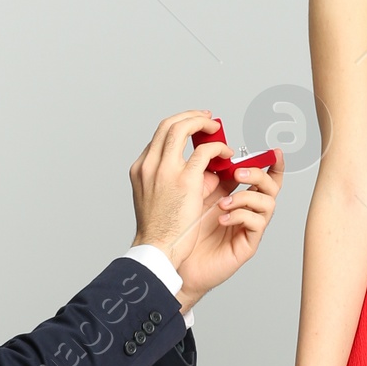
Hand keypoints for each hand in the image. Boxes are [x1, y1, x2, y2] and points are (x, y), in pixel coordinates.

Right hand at [129, 110, 229, 260]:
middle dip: (190, 117)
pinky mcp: (185, 179)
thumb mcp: (156, 198)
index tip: (192, 128)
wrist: (156, 248)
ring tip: (216, 129)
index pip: (158, 137)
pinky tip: (226, 154)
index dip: (178, 127)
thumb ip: (172, 181)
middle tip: (206, 118)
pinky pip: (205, 151)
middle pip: (168, 124)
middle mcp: (149, 165)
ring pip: (183, 128)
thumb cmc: (159, 230)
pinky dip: (218, 148)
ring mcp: (165, 170)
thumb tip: (204, 172)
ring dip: (202, 123)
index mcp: (140, 169)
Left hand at [173, 161, 281, 306]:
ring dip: (246, 197)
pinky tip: (221, 219)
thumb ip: (210, 177)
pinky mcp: (248, 244)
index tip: (273, 152)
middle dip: (258, 175)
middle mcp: (247, 211)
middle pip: (271, 187)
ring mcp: (249, 228)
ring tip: (223, 203)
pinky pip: (257, 223)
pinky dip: (240, 216)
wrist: (176, 261)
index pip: (262, 177)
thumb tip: (218, 155)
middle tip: (237, 173)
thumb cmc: (186, 231)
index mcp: (238, 197)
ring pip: (268, 203)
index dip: (272, 164)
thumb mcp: (197, 196)